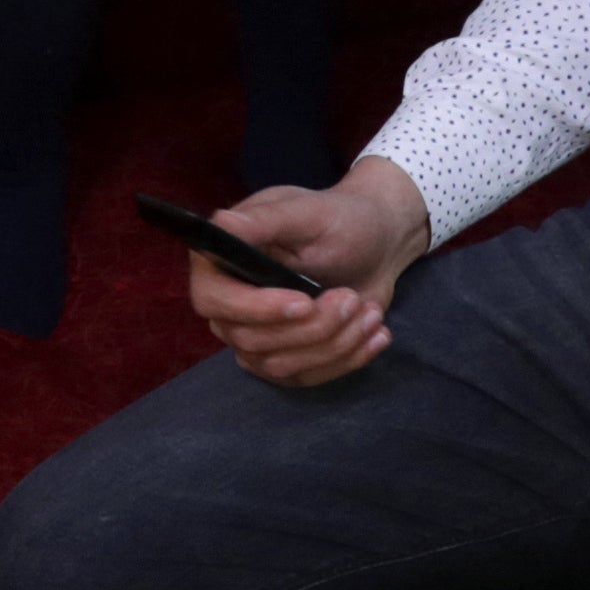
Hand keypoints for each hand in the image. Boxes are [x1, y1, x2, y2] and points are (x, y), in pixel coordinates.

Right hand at [189, 158, 432, 387]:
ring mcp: (254, 337)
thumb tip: (222, 221)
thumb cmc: (339, 219)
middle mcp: (229, 305)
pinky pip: (306, 377)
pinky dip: (346, 360)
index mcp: (221, 262)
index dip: (255, 309)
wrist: (375, 245)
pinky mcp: (285, 358)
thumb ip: (266, 220)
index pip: (213, 299)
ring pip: (280, 365)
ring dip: (333, 344)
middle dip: (311, 327)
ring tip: (370, 312)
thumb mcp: (307, 212)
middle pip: (250, 341)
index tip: (304, 303)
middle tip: (352, 298)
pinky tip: (376, 335)